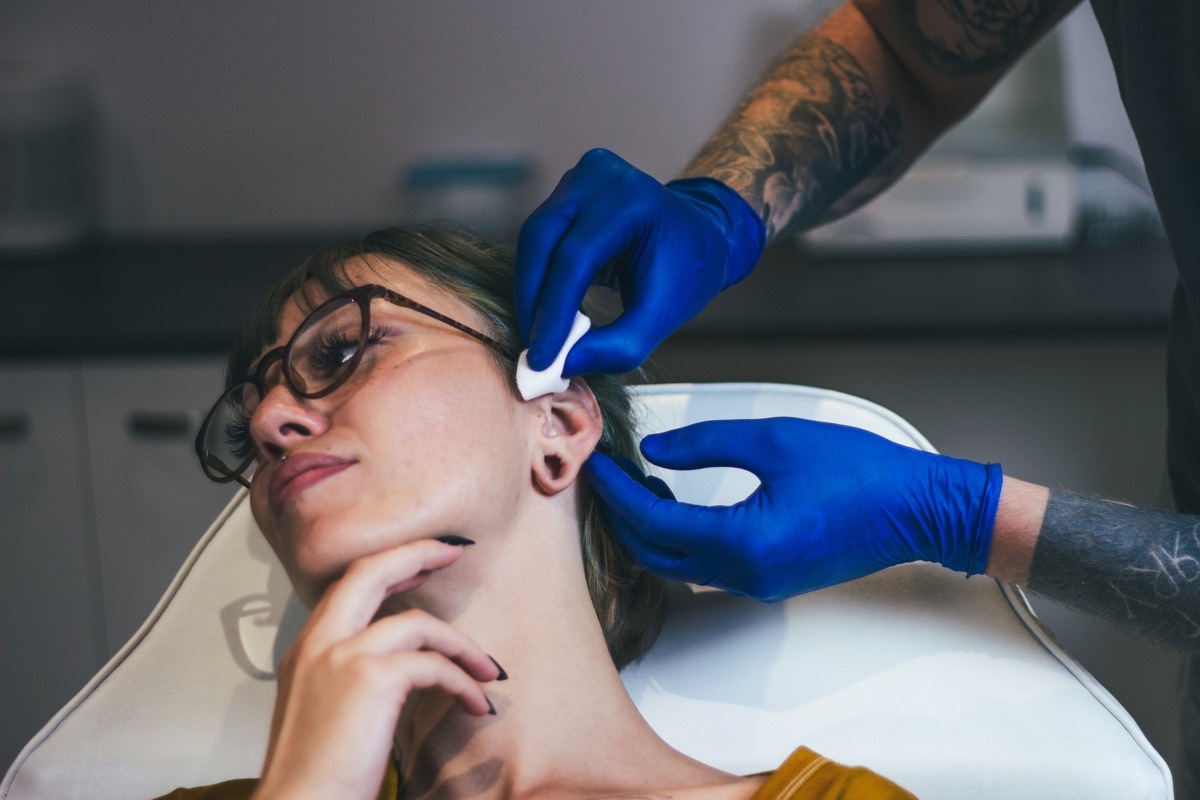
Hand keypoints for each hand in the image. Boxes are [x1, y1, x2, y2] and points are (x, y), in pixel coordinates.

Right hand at [253, 540, 502, 799]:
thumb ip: (348, 682)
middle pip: (369, 572)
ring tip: (487, 670)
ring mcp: (342, 657)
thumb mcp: (322, 715)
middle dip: (416, 553)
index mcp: (304, 653)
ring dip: (462, 645)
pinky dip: (462, 682)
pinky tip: (475, 704)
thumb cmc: (315, 778)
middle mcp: (317, 646)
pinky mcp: (371, 679)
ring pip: (418, 622)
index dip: (387, 567)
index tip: (420, 562)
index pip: (346, 589)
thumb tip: (399, 674)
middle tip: (453, 550)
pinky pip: (433, 664)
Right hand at [515, 148, 764, 374]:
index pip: (575, 258)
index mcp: (631, 200)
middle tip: (534, 347)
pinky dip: (538, 275)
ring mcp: (580, 177)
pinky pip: (540, 235)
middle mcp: (599, 176)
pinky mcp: (567, 190)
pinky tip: (544, 308)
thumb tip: (563, 364)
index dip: (552, 311)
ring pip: (534, 237)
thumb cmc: (686, 271)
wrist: (700, 234)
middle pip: (542, 239)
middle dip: (533, 299)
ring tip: (539, 332)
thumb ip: (619, 346)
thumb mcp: (663, 316)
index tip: (541, 356)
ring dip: (531, 288)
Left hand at [585, 417, 1002, 600]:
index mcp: (745, 542)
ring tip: (637, 483)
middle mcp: (746, 575)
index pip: (654, 523)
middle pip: (656, 556)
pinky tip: (675, 503)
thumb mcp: (774, 439)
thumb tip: (656, 450)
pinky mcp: (769, 581)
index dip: (618, 492)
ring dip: (649, 531)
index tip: (598, 463)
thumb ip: (706, 443)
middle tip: (607, 476)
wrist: (917, 509)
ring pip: (677, 566)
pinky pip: (705, 567)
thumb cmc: (860, 472)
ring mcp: (757, 584)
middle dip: (622, 517)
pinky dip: (678, 540)